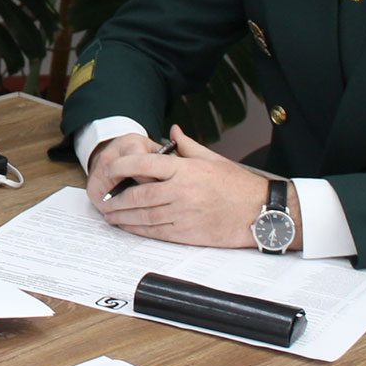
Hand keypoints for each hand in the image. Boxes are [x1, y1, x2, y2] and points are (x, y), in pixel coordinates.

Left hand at [93, 125, 277, 248]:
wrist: (261, 212)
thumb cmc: (237, 185)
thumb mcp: (212, 159)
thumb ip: (188, 146)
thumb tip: (174, 132)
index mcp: (185, 169)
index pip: (144, 164)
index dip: (121, 167)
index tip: (108, 170)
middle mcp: (181, 191)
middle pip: (139, 194)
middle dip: (117, 198)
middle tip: (103, 200)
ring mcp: (184, 213)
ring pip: (144, 215)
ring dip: (123, 216)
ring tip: (110, 215)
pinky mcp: (188, 233)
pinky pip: (156, 231)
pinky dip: (139, 230)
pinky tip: (129, 227)